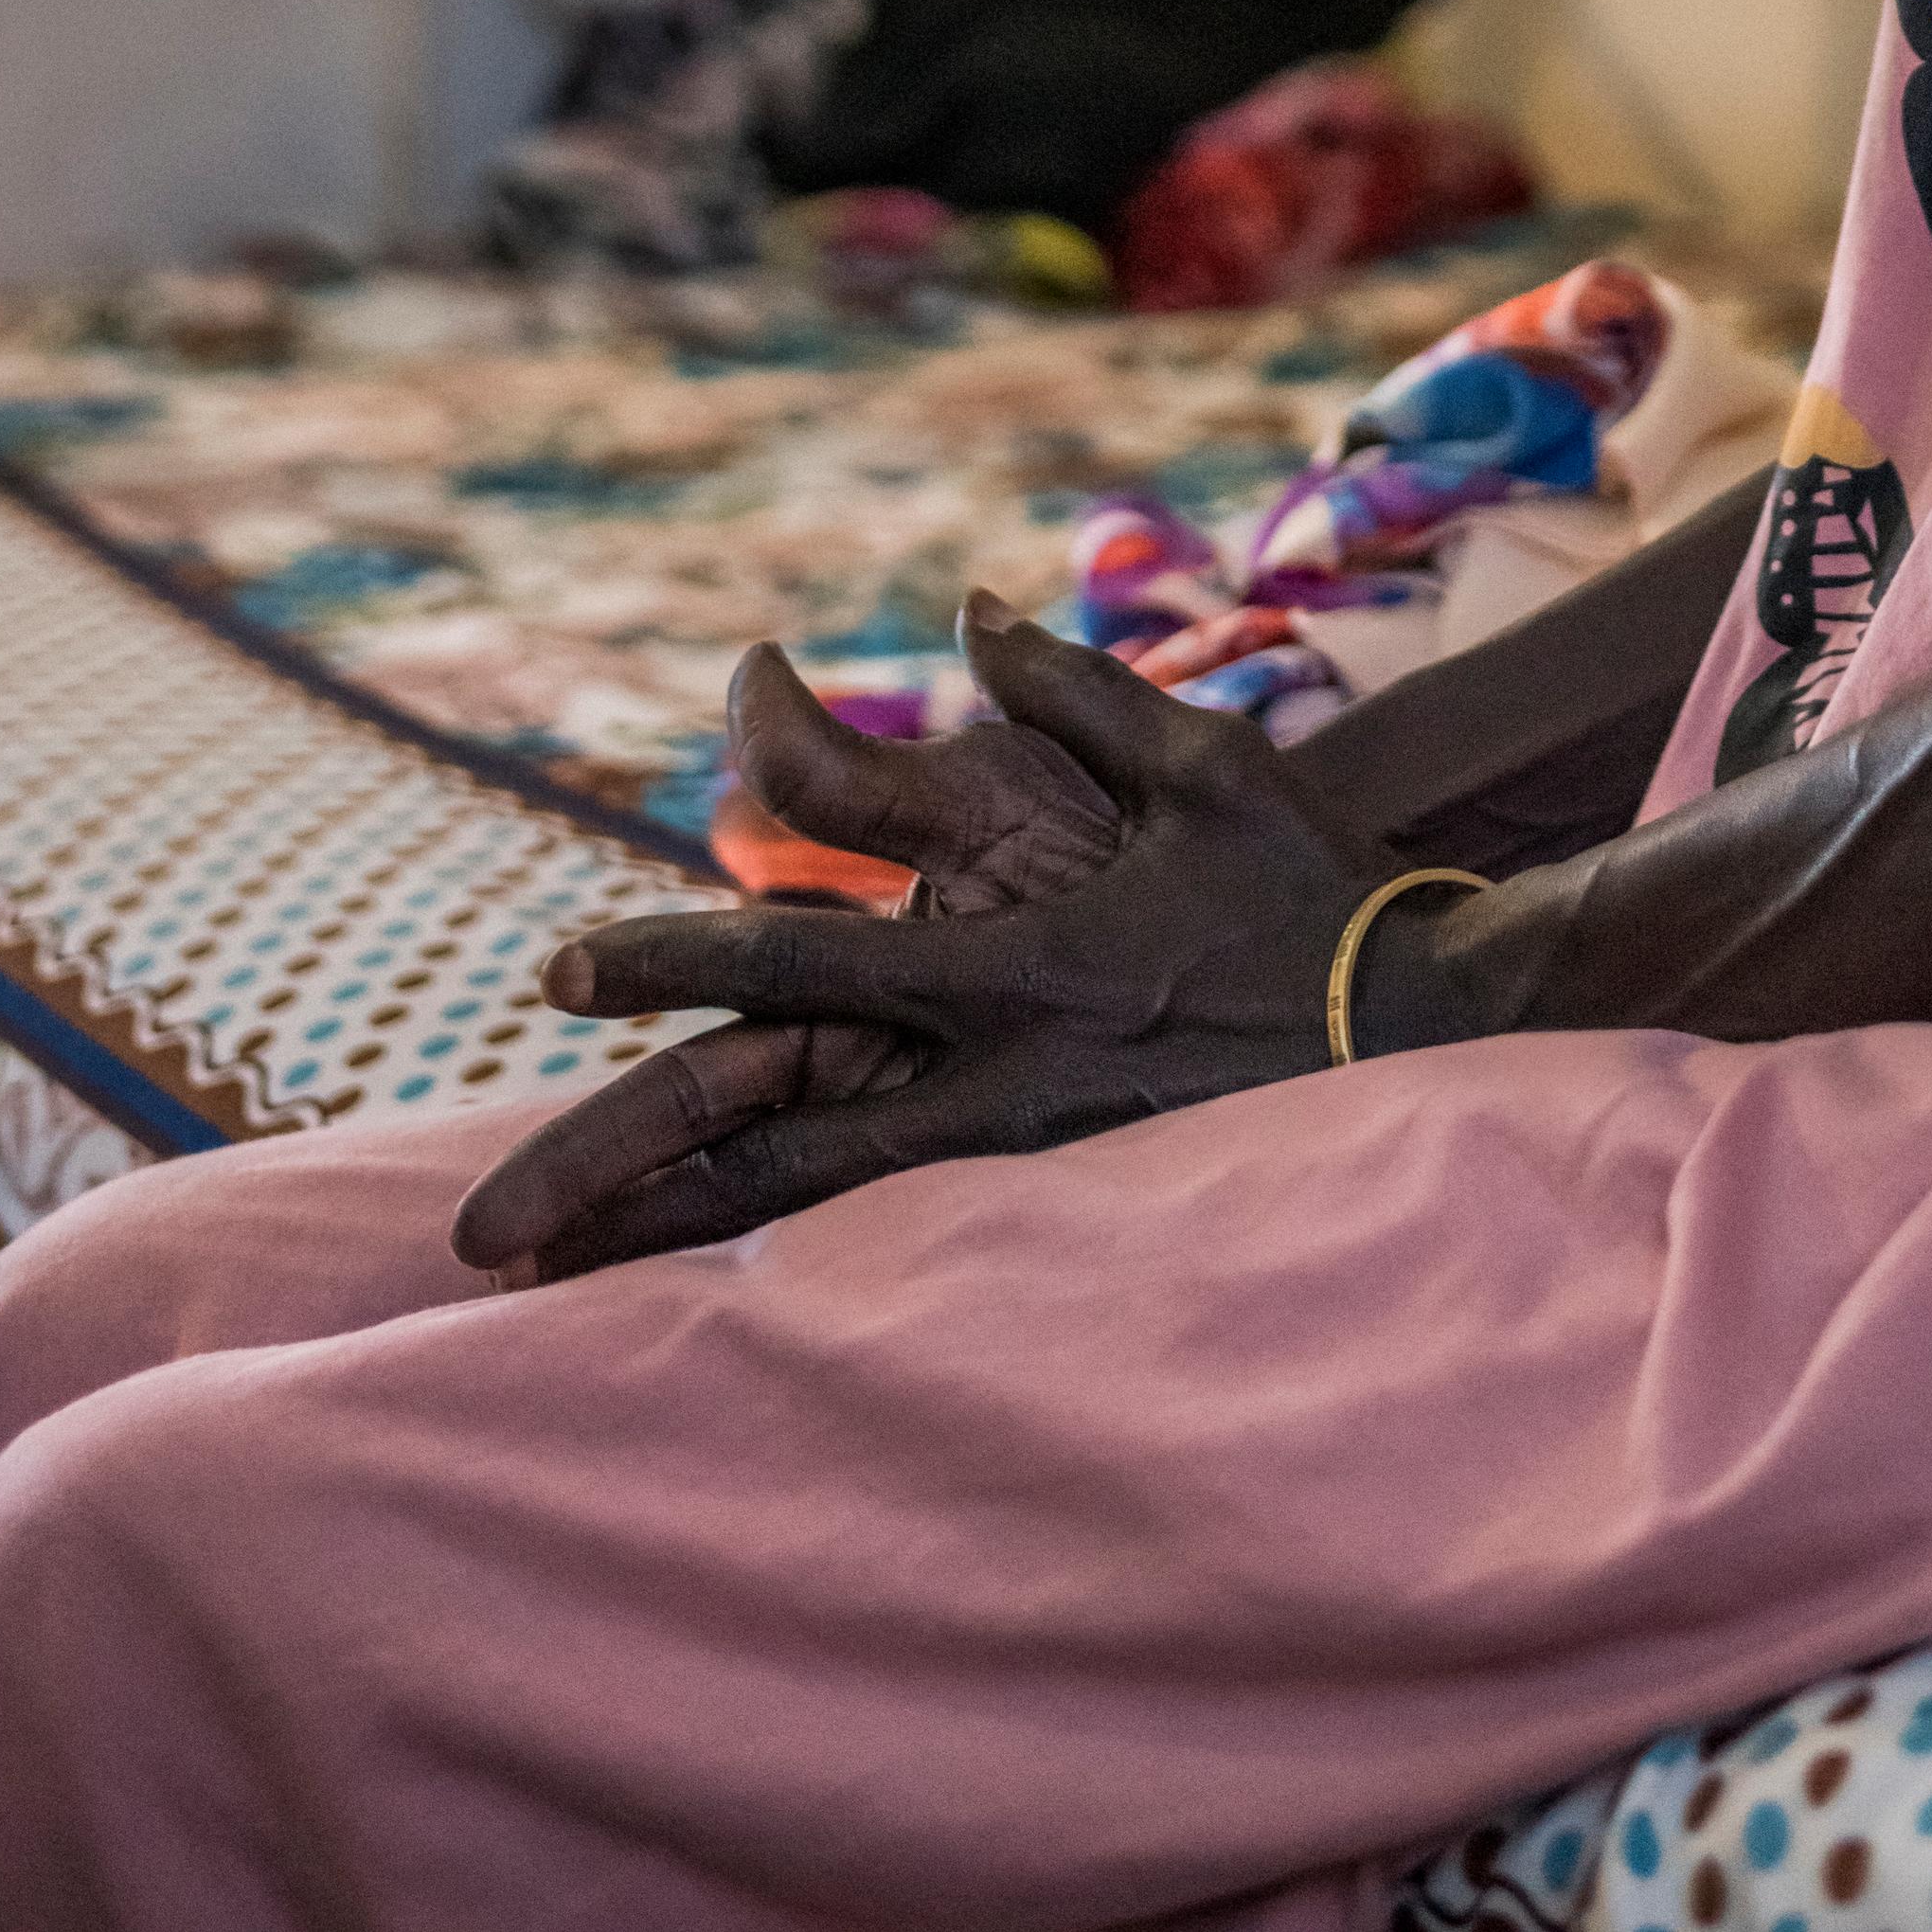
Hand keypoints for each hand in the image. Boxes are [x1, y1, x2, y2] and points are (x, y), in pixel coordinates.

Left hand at [448, 597, 1401, 1280]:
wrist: (1441, 1025)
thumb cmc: (1314, 885)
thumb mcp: (1195, 759)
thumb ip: (1067, 687)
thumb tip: (968, 614)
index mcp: (1007, 962)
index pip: (793, 962)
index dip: (666, 959)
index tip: (553, 969)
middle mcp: (995, 1079)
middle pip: (767, 1142)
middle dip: (621, 1167)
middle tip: (491, 1210)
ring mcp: (1029, 1163)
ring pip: (816, 1228)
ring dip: (683, 1255)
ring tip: (568, 1293)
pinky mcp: (1069, 1209)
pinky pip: (902, 1252)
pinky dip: (797, 1284)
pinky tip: (727, 1318)